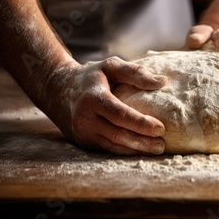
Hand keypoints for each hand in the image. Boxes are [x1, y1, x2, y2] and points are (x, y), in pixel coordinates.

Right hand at [46, 57, 167, 154]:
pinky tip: (141, 150)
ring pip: (113, 146)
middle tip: (162, 145)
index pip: (120, 114)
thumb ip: (136, 73)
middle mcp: (85, 118)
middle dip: (142, 142)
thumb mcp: (111, 66)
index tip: (161, 128)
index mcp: (93, 98)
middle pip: (117, 134)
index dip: (141, 123)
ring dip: (136, 150)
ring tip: (157, 149)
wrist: (57, 89)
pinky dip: (125, 151)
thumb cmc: (91, 77)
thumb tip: (162, 82)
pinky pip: (107, 149)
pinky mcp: (84, 142)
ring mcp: (83, 132)